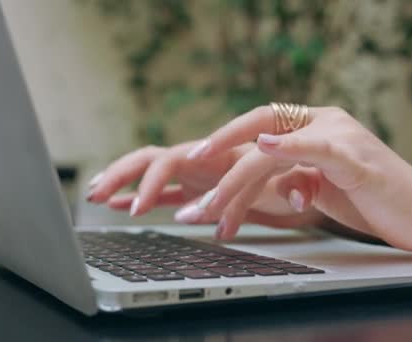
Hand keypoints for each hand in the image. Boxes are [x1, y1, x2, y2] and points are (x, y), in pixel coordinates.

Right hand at [86, 139, 323, 227]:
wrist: (316, 168)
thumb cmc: (306, 171)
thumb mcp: (305, 180)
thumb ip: (297, 183)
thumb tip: (293, 191)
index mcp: (223, 149)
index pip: (177, 158)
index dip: (157, 180)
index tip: (143, 203)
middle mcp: (207, 156)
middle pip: (153, 158)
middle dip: (123, 174)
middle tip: (100, 195)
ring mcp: (203, 171)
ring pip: (152, 170)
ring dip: (123, 180)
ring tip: (95, 196)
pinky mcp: (202, 187)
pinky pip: (165, 191)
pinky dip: (141, 195)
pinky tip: (119, 205)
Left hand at [187, 106, 411, 249]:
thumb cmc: (375, 202)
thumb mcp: (322, 188)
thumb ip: (292, 177)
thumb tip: (255, 183)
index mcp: (318, 127)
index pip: (261, 124)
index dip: (225, 138)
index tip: (194, 162)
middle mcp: (327, 122)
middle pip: (259, 128)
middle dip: (218, 159)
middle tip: (191, 197)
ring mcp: (342, 136)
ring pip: (274, 148)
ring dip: (237, 180)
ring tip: (212, 210)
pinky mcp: (357, 159)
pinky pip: (316, 147)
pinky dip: (289, 147)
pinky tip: (264, 147)